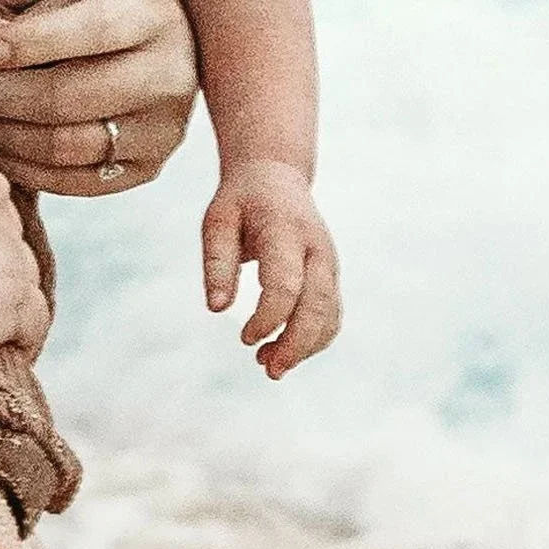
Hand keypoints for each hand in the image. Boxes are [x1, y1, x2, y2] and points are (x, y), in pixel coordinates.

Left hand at [0, 0, 196, 196]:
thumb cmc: (99, 13)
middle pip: (64, 98)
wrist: (156, 55)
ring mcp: (161, 131)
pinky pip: (73, 182)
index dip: (25, 43)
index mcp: (154, 17)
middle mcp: (168, 77)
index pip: (87, 31)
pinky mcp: (146, 168)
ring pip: (64, 146)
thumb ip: (38, 15)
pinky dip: (20, 169)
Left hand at [202, 158, 340, 378]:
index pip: (286, 285)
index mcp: (287, 232)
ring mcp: (329, 264)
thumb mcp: (217, 224)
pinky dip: (313, 340)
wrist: (276, 177)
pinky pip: (331, 315)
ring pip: (330, 315)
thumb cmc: (241, 203)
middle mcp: (317, 249)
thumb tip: (217, 308)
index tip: (245, 338)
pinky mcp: (330, 277)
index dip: (268, 318)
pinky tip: (284, 352)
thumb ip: (217, 264)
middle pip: (317, 305)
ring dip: (305, 348)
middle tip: (268, 370)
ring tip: (269, 366)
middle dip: (296, 344)